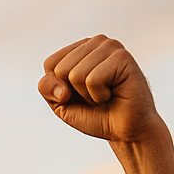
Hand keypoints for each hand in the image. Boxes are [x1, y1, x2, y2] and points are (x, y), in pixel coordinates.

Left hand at [38, 35, 162, 143]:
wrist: (126, 131)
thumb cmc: (96, 115)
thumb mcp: (61, 103)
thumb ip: (47, 87)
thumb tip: (60, 83)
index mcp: (80, 48)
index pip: (50, 64)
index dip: (59, 88)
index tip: (80, 95)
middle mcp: (96, 42)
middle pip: (61, 69)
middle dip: (75, 93)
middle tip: (96, 96)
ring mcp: (110, 47)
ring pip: (76, 74)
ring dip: (88, 95)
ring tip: (106, 95)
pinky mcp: (123, 57)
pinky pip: (92, 80)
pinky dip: (100, 95)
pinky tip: (114, 93)